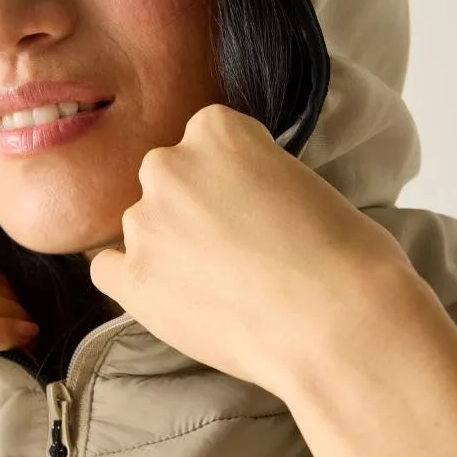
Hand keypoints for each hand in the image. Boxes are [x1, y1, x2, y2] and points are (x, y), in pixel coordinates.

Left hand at [88, 104, 412, 394]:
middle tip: (230, 247)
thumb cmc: (347, 257)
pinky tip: (167, 297)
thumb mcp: (304, 182)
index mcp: (215, 130)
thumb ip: (254, 176)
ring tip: (214, 285)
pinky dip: (132, 280)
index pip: (205, 139)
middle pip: (166, 179)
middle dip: (190, 207)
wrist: (338, 327)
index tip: (249, 204)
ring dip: (166, 246)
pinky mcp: (132, 279)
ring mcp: (144, 223)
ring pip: (141, 226)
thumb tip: (239, 198)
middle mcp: (168, 167)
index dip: (229, 176)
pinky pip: (108, 269)